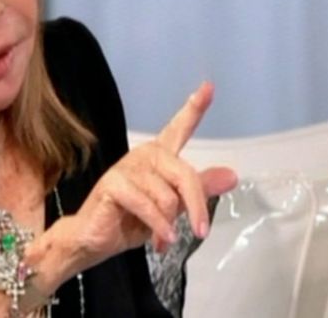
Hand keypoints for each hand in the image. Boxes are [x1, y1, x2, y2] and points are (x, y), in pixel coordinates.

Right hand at [68, 82, 237, 270]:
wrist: (95, 239)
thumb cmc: (131, 221)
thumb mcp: (173, 208)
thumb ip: (200, 190)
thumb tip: (233, 176)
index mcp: (158, 157)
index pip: (179, 128)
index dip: (194, 108)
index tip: (208, 87)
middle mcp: (144, 156)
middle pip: (185, 174)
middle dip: (197, 207)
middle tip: (201, 232)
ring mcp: (127, 167)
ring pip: (168, 196)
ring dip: (169, 224)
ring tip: (162, 237)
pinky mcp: (114, 183)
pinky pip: (149, 206)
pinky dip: (159, 227)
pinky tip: (160, 240)